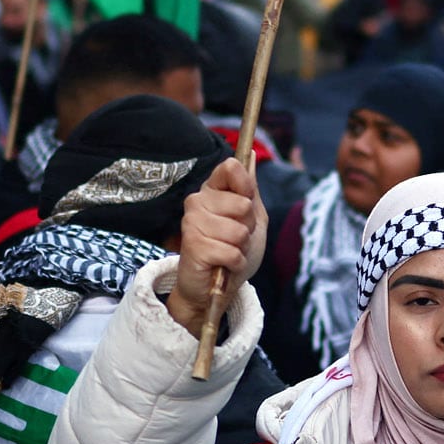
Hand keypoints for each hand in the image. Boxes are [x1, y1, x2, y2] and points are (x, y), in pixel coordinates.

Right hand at [167, 156, 264, 339]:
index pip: (232, 168)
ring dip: (241, 248)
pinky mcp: (192, 245)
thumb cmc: (232, 250)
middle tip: (233, 240)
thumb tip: (251, 153)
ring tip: (226, 253)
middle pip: (243, 204)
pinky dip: (235, 263)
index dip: (247, 190)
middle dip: (248, 228)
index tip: (244, 208)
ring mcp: (192, 222)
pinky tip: (223, 265)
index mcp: (211, 190)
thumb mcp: (252, 218)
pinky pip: (232, 251)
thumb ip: (250, 188)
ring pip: (239, 231)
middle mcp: (197, 200)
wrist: (214, 289)